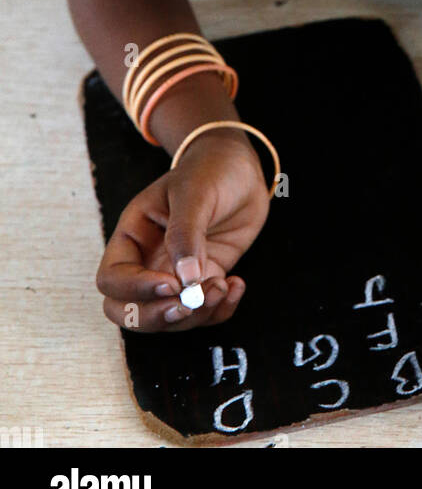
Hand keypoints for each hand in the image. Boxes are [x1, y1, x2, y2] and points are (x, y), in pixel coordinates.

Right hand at [96, 128, 270, 332]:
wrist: (240, 169)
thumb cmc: (210, 171)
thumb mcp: (194, 193)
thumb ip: (186, 234)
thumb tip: (185, 279)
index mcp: (133, 235)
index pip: (112, 279)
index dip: (136, 290)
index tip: (173, 283)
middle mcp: (148, 261)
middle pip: (129, 311)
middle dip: (158, 317)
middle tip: (190, 303)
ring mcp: (175, 275)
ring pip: (168, 319)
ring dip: (196, 315)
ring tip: (223, 286)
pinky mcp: (203, 281)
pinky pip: (202, 314)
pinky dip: (219, 311)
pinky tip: (236, 285)